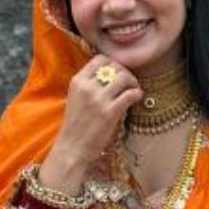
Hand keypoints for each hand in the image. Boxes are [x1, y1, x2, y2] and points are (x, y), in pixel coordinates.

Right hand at [49, 56, 143, 170]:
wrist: (71, 149)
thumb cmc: (75, 127)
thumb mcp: (75, 99)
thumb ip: (88, 86)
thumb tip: (110, 77)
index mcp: (77, 81)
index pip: (100, 59)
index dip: (113, 63)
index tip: (118, 73)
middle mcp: (88, 87)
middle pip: (115, 67)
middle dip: (126, 73)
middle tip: (130, 83)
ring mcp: (99, 99)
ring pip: (124, 78)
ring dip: (133, 83)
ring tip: (135, 91)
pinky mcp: (110, 112)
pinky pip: (130, 95)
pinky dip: (137, 94)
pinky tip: (137, 98)